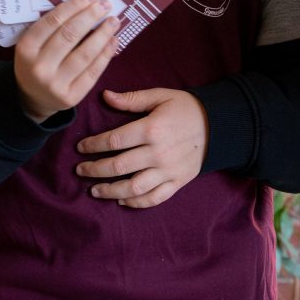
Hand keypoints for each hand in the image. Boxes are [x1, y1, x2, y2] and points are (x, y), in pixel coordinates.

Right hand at [14, 0, 118, 123]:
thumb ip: (51, 28)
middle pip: (69, 35)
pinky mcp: (71, 97)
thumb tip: (85, 4)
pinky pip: (92, 72)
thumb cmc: (36, 62)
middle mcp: (39, 67)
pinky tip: (113, 41)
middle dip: (90, 16)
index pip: (52, 22)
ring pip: (84, 54)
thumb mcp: (32, 45)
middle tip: (105, 4)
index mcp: (26, 49)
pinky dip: (105, 54)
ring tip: (114, 21)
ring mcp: (55, 84)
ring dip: (103, 34)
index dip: (74, 6)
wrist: (32, 99)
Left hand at [74, 88, 207, 208]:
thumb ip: (132, 99)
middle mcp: (157, 153)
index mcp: (151, 129)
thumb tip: (105, 96)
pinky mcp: (177, 182)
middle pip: (118, 166)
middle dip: (94, 169)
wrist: (218, 125)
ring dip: (110, 191)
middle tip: (80, 170)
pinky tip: (122, 201)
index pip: (113, 141)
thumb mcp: (160, 96)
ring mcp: (168, 171)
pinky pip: (154, 198)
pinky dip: (136, 203)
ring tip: (95, 190)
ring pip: (133, 187)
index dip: (93, 145)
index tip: (80, 147)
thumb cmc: (186, 108)